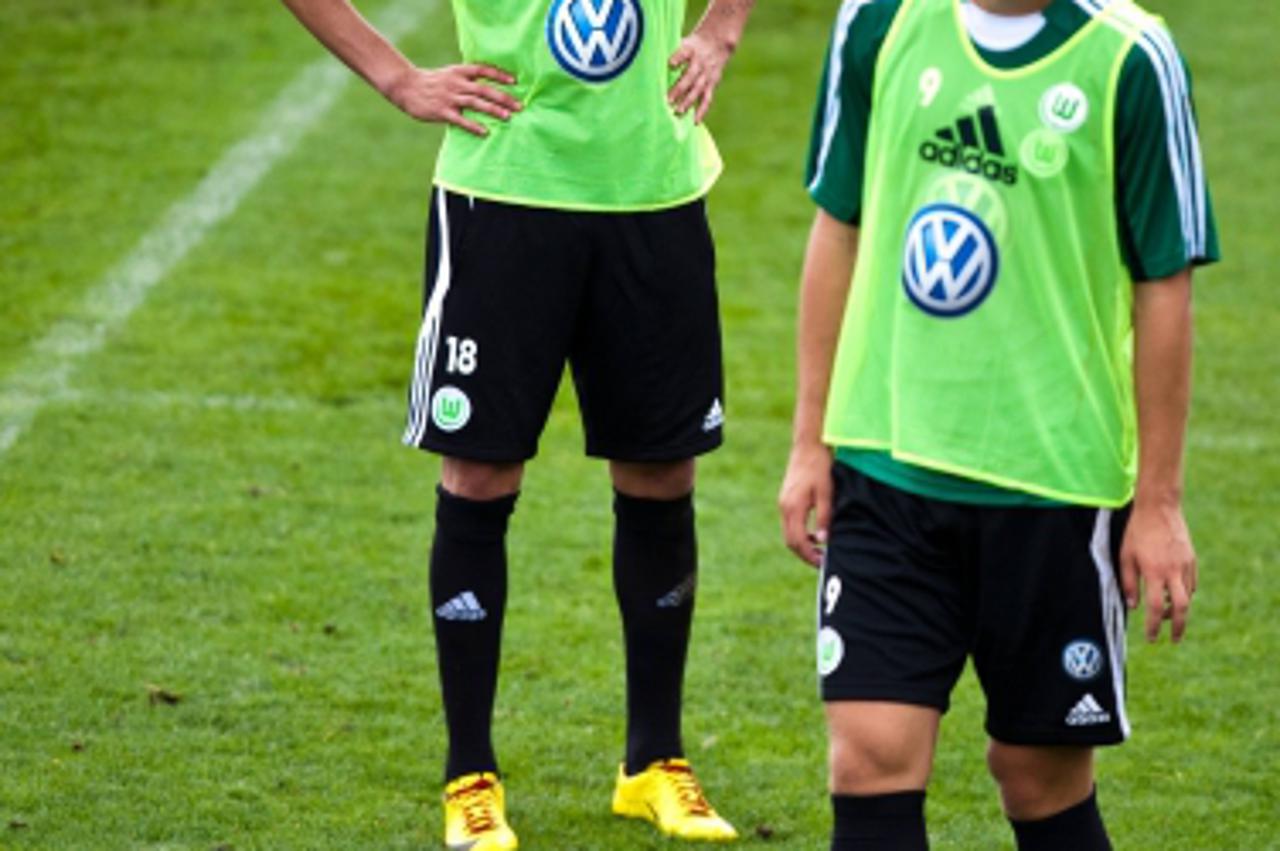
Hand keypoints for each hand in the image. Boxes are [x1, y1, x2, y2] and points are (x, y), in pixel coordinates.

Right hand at [383, 64, 520, 135]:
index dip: (500, 75)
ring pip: (475, 103)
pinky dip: (473, 125)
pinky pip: (461, 120)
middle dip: (504, 97)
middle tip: (520, 106)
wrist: (405, 86)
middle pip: (484, 89)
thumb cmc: (431, 82)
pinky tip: (485, 132)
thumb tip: (488, 87)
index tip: (515, 81)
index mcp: (460, 72)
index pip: (484, 70)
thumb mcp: (450, 74)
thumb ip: (467, 79)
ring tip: (508, 117)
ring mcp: (449, 97)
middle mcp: (457, 83)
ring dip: (493, 110)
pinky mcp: (442, 111)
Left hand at [667, 30, 735, 123]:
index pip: (684, 53)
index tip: (670, 64)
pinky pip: (707, 98)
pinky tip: (695, 122)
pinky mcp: (712, 84)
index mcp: (691, 50)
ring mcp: (707, 75)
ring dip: (688, 102)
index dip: (677, 58)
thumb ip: (672, 53)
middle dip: (679, 89)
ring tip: (678, 113)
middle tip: (668, 100)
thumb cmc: (693, 45)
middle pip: (689, 77)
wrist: (718, 42)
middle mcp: (700, 64)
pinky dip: (702, 111)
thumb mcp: (684, 42)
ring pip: (697, 89)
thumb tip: (651, 62)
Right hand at [778, 442, 833, 567]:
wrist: (808, 446)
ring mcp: (783, 503)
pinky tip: (814, 534)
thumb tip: (823, 540)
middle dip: (804, 554)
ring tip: (819, 550)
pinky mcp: (786, 500)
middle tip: (821, 562)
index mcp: (793, 507)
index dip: (809, 555)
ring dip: (802, 544)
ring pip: (788, 533)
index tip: (822, 563)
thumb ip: (824, 517)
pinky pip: (790, 523)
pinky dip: (800, 533)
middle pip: (790, 541)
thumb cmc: (819, 467)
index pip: (798, 540)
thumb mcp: (826, 493)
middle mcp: (784, 507)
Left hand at [1119, 501, 1196, 641]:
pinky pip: (1191, 584)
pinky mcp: (1192, 559)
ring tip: (1167, 615)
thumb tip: (1134, 607)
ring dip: (1179, 609)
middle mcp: (1173, 571)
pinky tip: (1174, 595)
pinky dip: (1184, 594)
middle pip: (1181, 608)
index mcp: (1154, 572)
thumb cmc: (1137, 532)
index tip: (1152, 639)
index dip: (1153, 626)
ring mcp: (1186, 565)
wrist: (1159, 508)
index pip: (1155, 607)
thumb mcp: (1125, 556)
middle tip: (1174, 640)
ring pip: (1187, 596)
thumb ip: (1128, 582)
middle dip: (1178, 627)